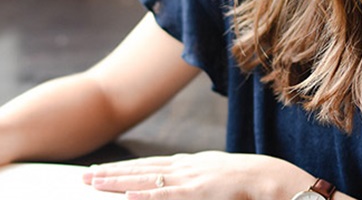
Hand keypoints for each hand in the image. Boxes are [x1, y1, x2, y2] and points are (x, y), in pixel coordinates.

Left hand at [82, 151, 316, 199]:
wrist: (278, 179)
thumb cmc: (253, 182)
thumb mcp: (220, 179)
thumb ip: (199, 182)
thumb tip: (180, 187)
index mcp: (191, 164)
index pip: (149, 165)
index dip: (123, 169)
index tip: (100, 172)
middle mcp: (187, 166)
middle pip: (141, 169)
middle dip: (111, 174)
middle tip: (83, 178)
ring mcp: (193, 177)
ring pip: (147, 178)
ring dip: (119, 182)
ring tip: (94, 183)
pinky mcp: (201, 191)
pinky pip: (168, 195)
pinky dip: (147, 194)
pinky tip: (128, 196)